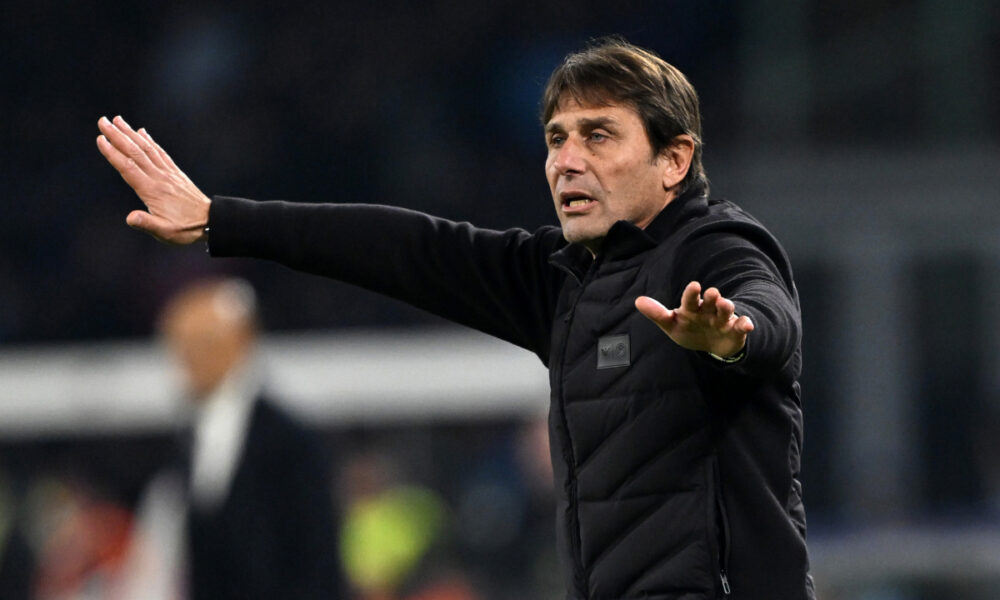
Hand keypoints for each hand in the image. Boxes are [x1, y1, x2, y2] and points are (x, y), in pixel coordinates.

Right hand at [97, 115, 209, 243]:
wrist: (211, 222)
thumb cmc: (186, 230)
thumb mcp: (164, 232)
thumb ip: (146, 224)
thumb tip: (130, 218)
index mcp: (152, 190)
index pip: (128, 168)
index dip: (113, 153)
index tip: (100, 139)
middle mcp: (159, 177)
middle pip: (135, 153)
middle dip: (118, 136)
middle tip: (103, 121)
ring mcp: (168, 173)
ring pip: (147, 149)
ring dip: (131, 133)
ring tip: (118, 120)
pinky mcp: (176, 173)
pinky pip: (161, 153)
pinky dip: (150, 141)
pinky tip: (142, 132)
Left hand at [635, 281, 752, 357]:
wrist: (712, 344)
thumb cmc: (690, 330)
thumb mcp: (672, 325)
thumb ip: (657, 314)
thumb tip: (637, 301)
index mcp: (692, 308)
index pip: (690, 299)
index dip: (691, 293)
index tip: (694, 285)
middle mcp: (708, 310)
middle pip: (710, 301)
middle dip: (711, 297)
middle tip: (711, 293)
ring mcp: (723, 320)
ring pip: (726, 311)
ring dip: (726, 307)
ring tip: (725, 304)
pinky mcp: (736, 331)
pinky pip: (741, 326)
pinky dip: (745, 324)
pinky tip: (747, 325)